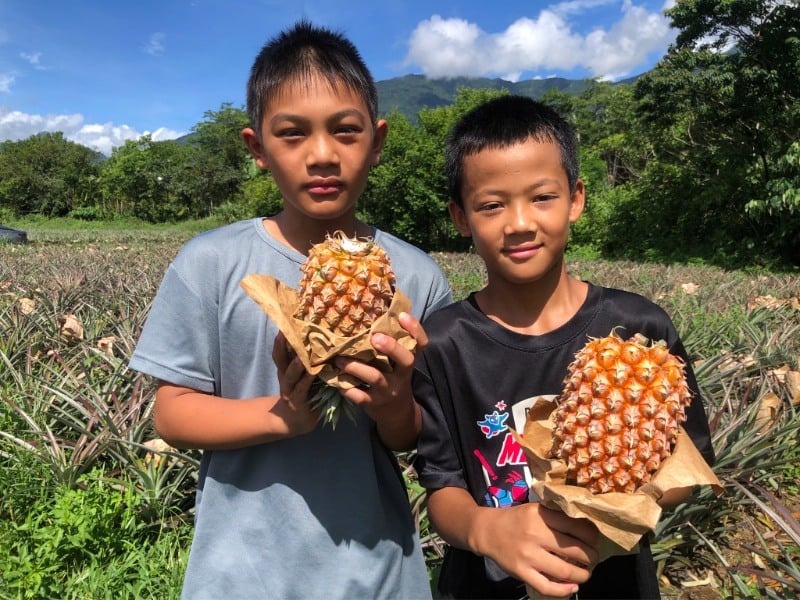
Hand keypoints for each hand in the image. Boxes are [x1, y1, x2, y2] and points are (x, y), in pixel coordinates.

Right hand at [272, 331, 318, 435]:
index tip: (285, 321)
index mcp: (286, 367)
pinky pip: (302, 389)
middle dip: (282, 344)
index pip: (281, 349)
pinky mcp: (297, 401)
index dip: (282, 336)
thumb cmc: (305, 392)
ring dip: (296, 364)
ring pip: (290, 374)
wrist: (296, 420)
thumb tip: (326, 339)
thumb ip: (311, 360)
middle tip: (286, 331)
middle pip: (280, 357)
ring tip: (302, 355)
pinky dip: (307, 380)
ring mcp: (290, 389)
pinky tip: (313, 372)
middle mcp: (285, 376)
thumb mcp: (305, 375)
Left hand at [335, 312, 426, 447]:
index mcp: (408, 361)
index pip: (421, 343)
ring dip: (356, 367)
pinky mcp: (374, 403)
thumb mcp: (398, 363)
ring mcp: (388, 390)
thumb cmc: (393, 377)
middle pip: (405, 360)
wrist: (396, 412)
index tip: (402, 315)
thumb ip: (392, 344)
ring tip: (340, 359)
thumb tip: (375, 312)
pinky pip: (360, 396)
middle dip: (391, 347)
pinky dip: (346, 388)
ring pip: (376, 377)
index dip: (415, 329)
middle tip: (374, 337)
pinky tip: (336, 381)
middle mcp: (402, 375)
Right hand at [478, 503, 598, 597]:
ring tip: (585, 573)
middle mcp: (536, 534)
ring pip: (566, 571)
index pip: (578, 527)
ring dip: (582, 575)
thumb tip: (588, 529)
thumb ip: (557, 516)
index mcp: (542, 515)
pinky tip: (572, 588)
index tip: (595, 540)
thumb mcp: (536, 509)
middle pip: (577, 550)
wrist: (487, 530)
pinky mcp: (521, 572)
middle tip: (593, 558)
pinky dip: (564, 591)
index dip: (593, 536)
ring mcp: (528, 555)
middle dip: (591, 557)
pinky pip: (547, 587)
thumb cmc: (516, 519)